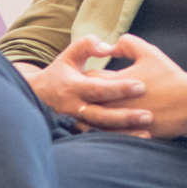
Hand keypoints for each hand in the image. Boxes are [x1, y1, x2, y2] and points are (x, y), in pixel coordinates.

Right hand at [13, 35, 150, 134]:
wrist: (38, 95)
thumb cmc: (60, 73)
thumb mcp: (69, 55)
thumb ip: (87, 45)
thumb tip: (108, 47)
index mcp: (73, 87)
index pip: (98, 89)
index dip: (119, 88)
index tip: (141, 86)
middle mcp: (74, 108)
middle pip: (101, 115)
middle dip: (125, 116)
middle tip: (148, 115)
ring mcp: (76, 123)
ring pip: (101, 132)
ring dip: (124, 133)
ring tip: (147, 133)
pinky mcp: (79, 133)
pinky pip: (99, 140)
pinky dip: (116, 141)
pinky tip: (134, 142)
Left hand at [95, 34, 186, 138]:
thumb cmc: (170, 77)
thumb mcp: (148, 52)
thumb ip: (126, 44)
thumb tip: (110, 47)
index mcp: (114, 83)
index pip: (89, 78)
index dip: (89, 75)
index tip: (94, 75)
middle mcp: (113, 104)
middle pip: (88, 99)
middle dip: (88, 94)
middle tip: (90, 91)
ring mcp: (120, 122)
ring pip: (95, 118)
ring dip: (93, 112)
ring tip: (96, 107)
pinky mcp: (129, 135)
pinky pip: (108, 133)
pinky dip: (105, 127)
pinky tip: (107, 122)